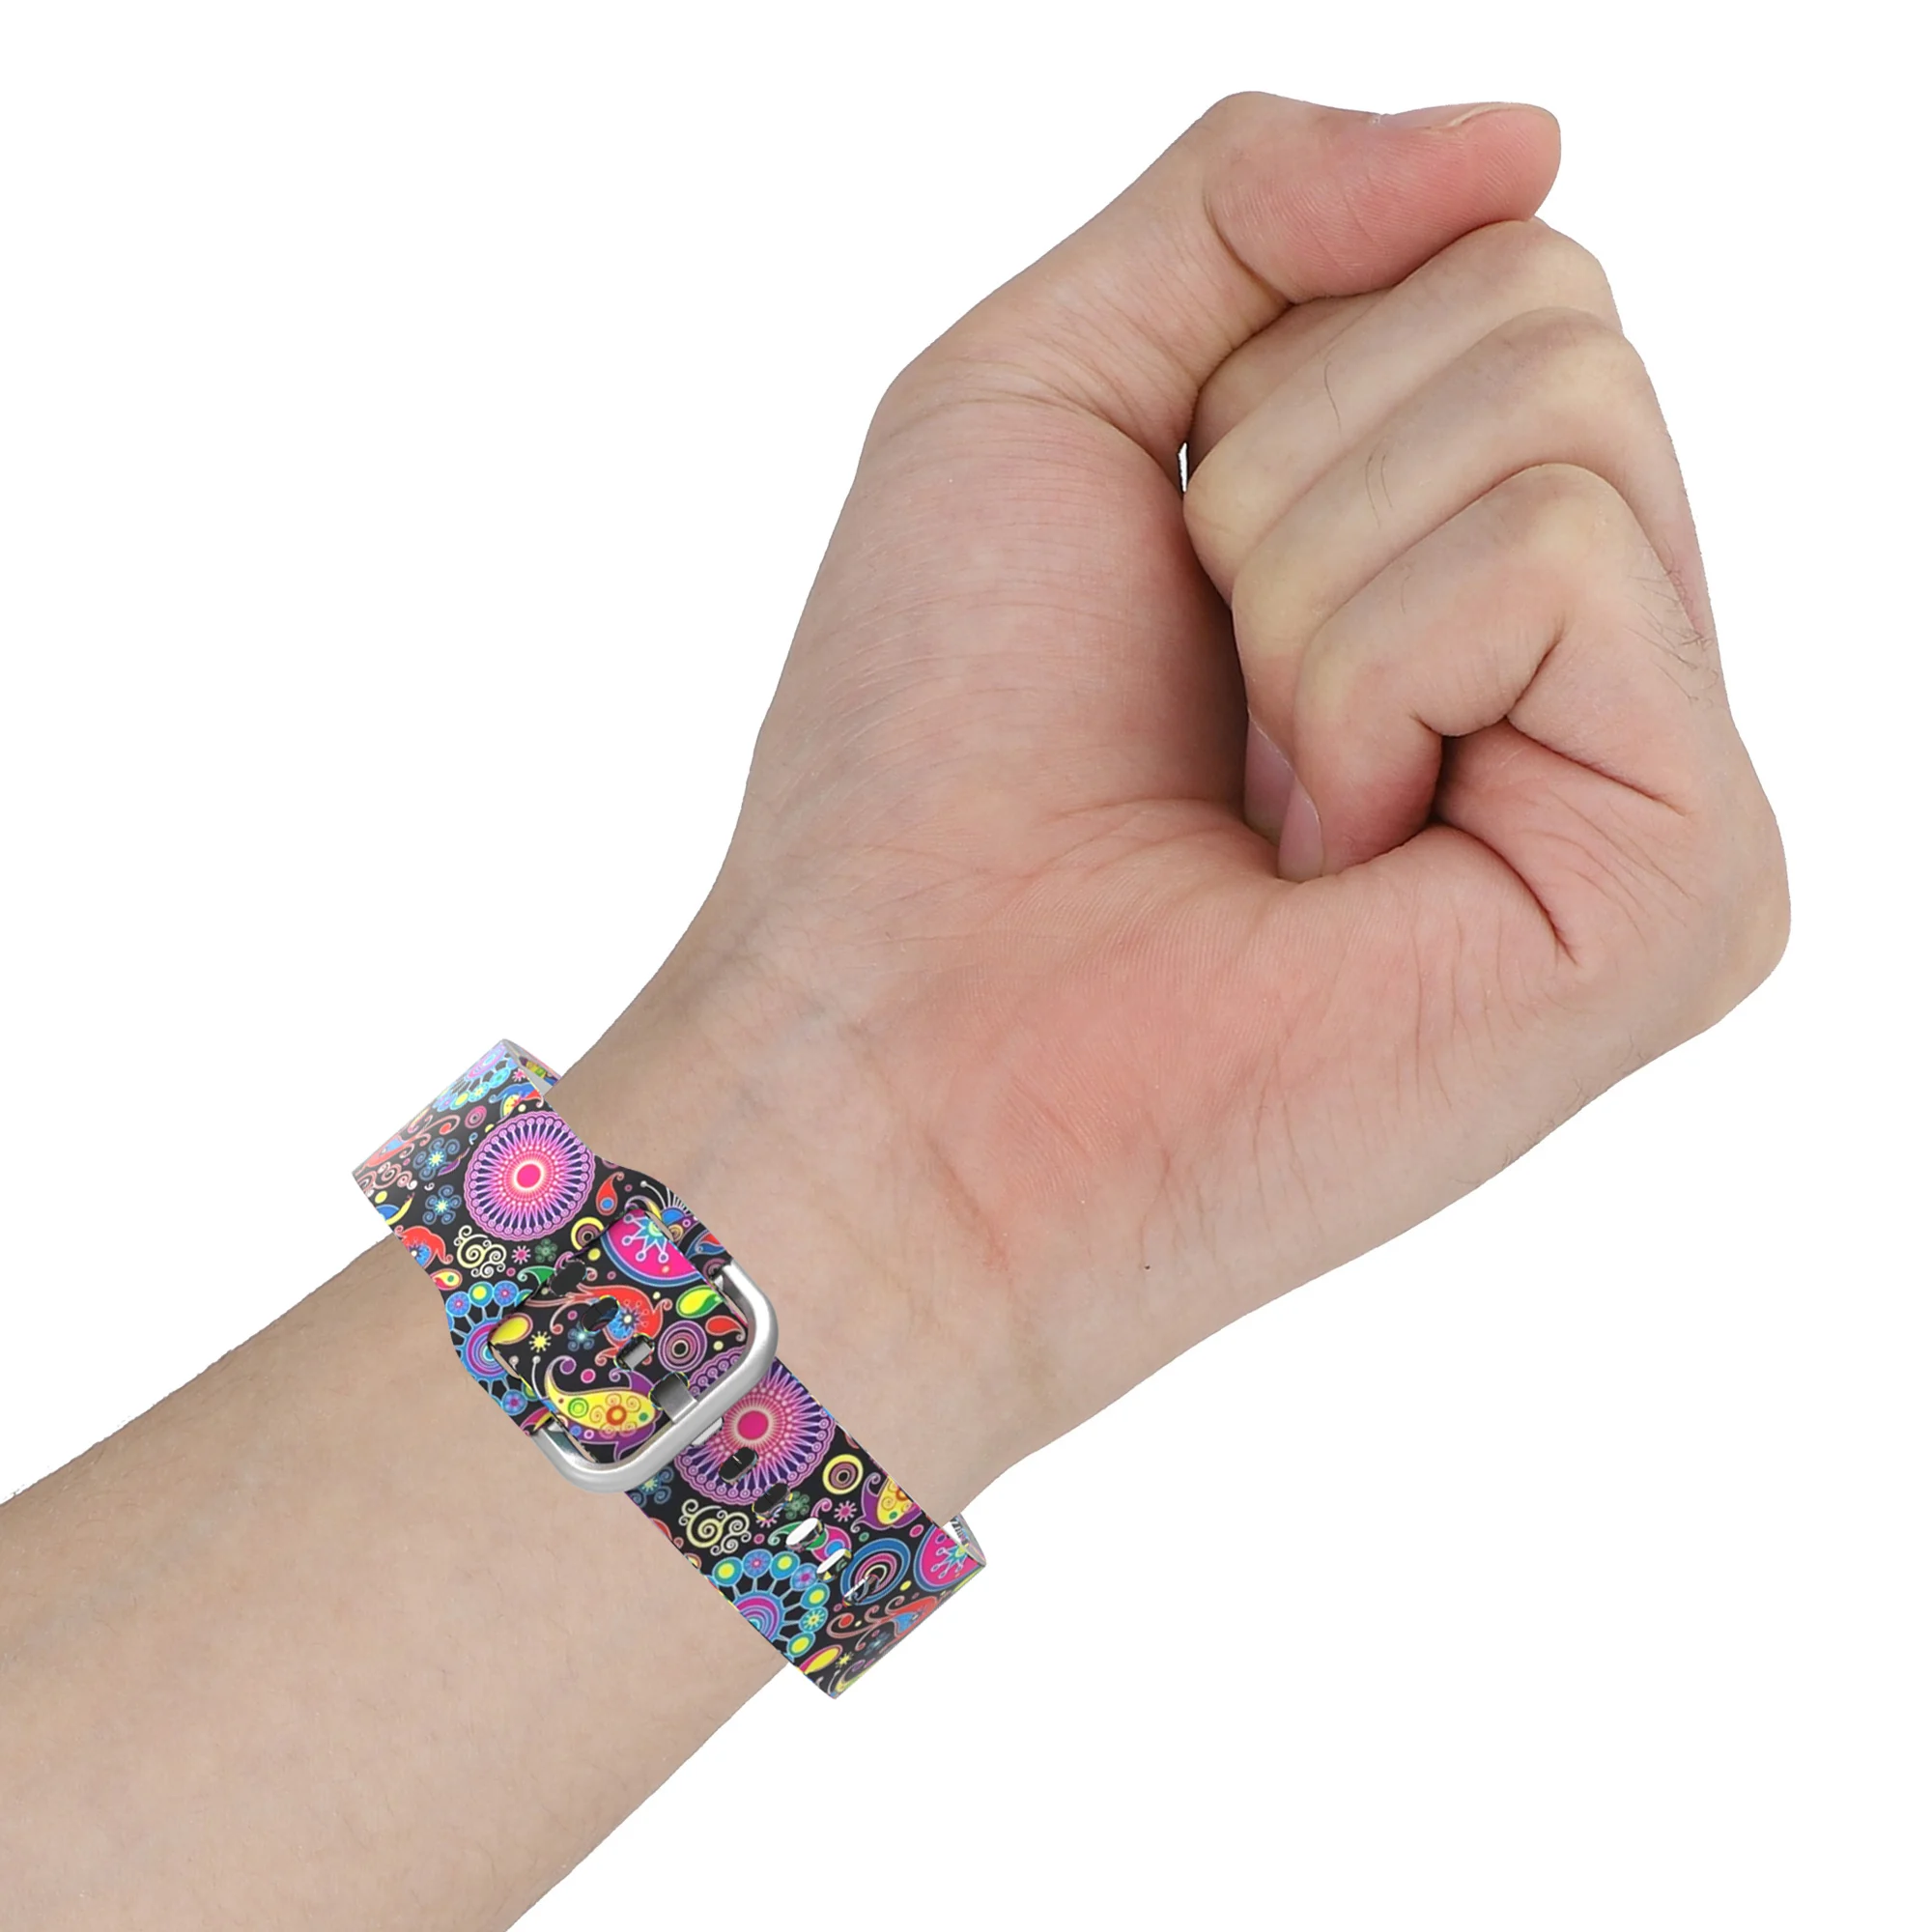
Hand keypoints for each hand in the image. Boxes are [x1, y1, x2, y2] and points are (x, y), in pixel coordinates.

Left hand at [557, 93, 1786, 1507]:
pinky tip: (1329, 861)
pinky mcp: (1687, 884)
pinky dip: (1366, 671)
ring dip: (1305, 579)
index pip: (1486, 263)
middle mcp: (1582, 666)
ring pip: (1562, 409)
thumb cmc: (933, 758)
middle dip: (1282, 461)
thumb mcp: (1042, 391)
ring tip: (1259, 801)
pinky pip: (1559, 558)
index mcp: (1453, 560)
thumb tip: (1534, 138)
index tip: (1165, 575)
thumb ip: (1246, 204)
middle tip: (1206, 702)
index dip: (1261, 371)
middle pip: (1546, 308)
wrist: (898, 1051)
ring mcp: (1650, 780)